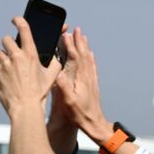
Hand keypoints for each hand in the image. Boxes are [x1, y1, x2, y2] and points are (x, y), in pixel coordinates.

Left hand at [0, 18, 63, 117]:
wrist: (25, 108)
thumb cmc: (40, 93)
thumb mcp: (52, 76)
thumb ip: (55, 63)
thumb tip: (57, 56)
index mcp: (30, 53)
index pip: (23, 28)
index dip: (18, 20)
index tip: (15, 19)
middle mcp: (16, 56)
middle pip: (6, 39)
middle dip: (9, 44)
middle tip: (13, 52)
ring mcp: (4, 65)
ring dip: (4, 59)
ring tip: (11, 70)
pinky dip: (0, 72)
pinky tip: (7, 80)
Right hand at [55, 27, 110, 143]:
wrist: (94, 124)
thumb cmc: (80, 115)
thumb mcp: (68, 102)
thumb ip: (63, 86)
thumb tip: (59, 72)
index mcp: (80, 80)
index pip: (75, 58)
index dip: (70, 46)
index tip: (66, 35)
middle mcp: (87, 77)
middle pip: (83, 55)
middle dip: (79, 41)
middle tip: (77, 30)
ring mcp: (91, 80)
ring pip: (88, 59)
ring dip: (85, 47)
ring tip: (83, 37)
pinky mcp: (93, 85)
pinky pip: (92, 67)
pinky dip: (90, 58)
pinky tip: (90, 55)